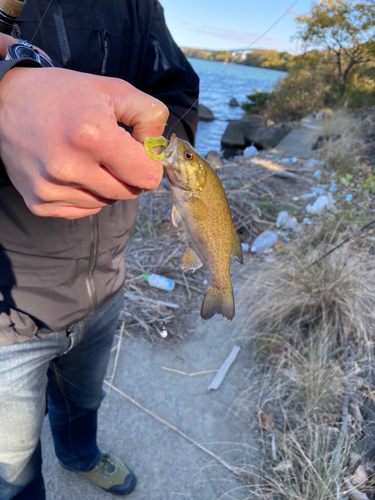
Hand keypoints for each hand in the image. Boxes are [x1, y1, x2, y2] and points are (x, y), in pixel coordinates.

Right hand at [0, 65, 167, 217]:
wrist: (5, 102)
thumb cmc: (63, 94)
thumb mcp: (113, 90)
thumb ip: (150, 115)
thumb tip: (160, 149)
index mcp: (92, 135)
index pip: (147, 176)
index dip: (149, 163)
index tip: (139, 150)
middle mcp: (69, 167)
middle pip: (129, 193)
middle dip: (129, 174)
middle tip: (112, 152)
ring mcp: (51, 188)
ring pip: (106, 203)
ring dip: (106, 185)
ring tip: (86, 158)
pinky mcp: (39, 203)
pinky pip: (83, 211)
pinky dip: (86, 195)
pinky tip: (72, 171)